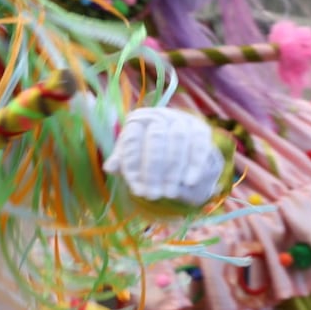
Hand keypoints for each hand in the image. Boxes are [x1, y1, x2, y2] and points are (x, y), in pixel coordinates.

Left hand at [105, 107, 223, 206]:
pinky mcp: (201, 129)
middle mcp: (160, 114)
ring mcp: (182, 119)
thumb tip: (109, 167)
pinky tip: (188, 182)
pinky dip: (194, 164)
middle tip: (152, 194)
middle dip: (153, 169)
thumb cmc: (149, 158)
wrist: (180, 156)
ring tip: (169, 193)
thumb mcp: (133, 160)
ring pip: (178, 140)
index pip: (132, 137)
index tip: (136, 188)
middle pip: (156, 138)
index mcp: (138, 119)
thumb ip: (122, 162)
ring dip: (173, 169)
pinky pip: (199, 145)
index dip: (133, 164)